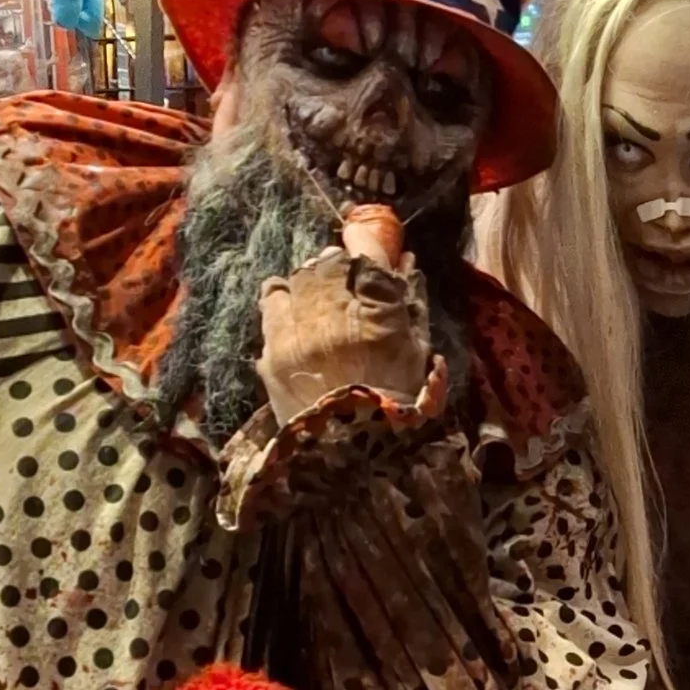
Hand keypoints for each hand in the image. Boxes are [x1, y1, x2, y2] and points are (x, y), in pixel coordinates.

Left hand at [255, 241, 434, 425]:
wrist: (351, 450)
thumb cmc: (397, 402)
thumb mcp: (417, 351)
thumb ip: (411, 303)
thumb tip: (405, 261)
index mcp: (379, 314)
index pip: (367, 253)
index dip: (364, 239)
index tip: (363, 241)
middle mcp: (335, 313)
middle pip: (330, 261)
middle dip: (339, 264)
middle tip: (346, 278)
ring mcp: (299, 329)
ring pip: (300, 276)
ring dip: (312, 280)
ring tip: (321, 299)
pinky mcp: (273, 346)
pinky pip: (272, 299)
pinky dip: (284, 296)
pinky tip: (293, 306)